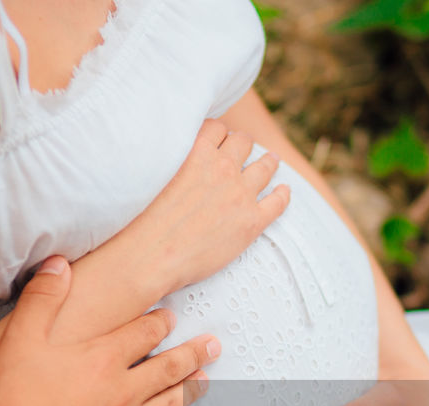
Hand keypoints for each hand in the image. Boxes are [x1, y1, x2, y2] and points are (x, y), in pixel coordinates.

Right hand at [0, 257, 220, 405]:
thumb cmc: (10, 402)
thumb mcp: (20, 340)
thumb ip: (43, 299)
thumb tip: (59, 264)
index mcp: (103, 360)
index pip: (144, 333)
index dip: (160, 322)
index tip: (171, 318)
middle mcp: (123, 393)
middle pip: (170, 368)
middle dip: (195, 353)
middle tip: (215, 345)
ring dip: (190, 392)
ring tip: (206, 382)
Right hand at [136, 119, 290, 294]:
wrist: (152, 254)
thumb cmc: (144, 220)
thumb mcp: (155, 173)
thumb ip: (173, 160)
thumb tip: (177, 158)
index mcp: (197, 152)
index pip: (216, 128)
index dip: (219, 133)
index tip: (220, 139)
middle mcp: (223, 167)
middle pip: (242, 143)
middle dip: (243, 144)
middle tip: (244, 148)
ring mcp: (241, 194)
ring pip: (264, 167)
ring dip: (269, 162)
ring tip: (272, 160)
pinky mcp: (252, 221)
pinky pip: (277, 202)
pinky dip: (283, 194)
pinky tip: (284, 191)